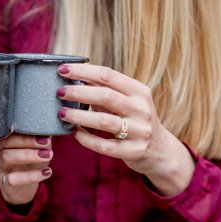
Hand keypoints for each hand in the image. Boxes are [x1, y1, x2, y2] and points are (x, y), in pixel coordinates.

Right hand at [0, 133, 51, 206]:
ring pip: (6, 157)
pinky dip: (31, 176)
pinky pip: (13, 179)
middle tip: (45, 143)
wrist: (21, 190)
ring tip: (47, 156)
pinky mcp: (3, 183)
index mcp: (2, 139)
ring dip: (28, 156)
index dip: (24, 131)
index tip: (42, 134)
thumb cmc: (28, 164)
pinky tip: (46, 172)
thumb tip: (47, 136)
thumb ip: (38, 143)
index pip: (8, 130)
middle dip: (26, 141)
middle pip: (5, 141)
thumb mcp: (33, 151)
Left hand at [57, 62, 195, 195]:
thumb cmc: (135, 119)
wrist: (161, 151)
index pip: (108, 75)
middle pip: (105, 96)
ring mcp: (140, 132)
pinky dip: (87, 139)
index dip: (83, 71)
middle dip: (78, 92)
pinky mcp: (135, 151)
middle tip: (59, 92)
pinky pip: (105, 146)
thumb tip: (73, 77)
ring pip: (104, 121)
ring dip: (79, 116)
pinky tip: (75, 133)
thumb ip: (105, 89)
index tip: (63, 70)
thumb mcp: (128, 100)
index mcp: (139, 91)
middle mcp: (142, 109)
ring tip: (62, 113)